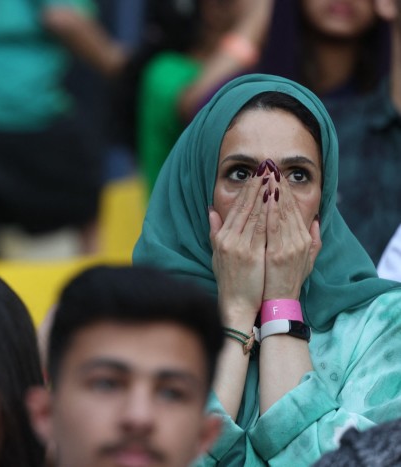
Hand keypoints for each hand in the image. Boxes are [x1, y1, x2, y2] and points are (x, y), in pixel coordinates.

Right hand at [209, 170, 269, 328]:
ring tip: (273, 176)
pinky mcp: (250, 254)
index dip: (248, 189)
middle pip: (245, 206)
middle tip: (267, 166)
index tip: (258, 174)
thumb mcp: (217, 254)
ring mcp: (239, 246)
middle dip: (257, 185)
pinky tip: (275, 198)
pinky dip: (268, 212)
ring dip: (264, 193)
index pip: (237, 207)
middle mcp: (229, 239)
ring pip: (254, 213)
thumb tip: (211, 211)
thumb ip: (215, 231)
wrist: (235, 305)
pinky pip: (262, 228)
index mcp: (223, 237)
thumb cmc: (230, 281)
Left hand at [263, 175, 321, 299]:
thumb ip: (312, 240)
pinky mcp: (278, 253)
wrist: (278, 304)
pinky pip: (273, 226)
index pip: (293, 210)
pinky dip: (270, 210)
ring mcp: (289, 246)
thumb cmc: (288, 282)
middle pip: (288, 207)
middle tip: (270, 166)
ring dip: (273, 192)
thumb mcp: (305, 260)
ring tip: (267, 174)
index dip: (284, 191)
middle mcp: (298, 240)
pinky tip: (265, 196)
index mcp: (302, 240)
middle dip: (278, 186)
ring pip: (281, 213)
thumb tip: (314, 220)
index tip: (276, 175)